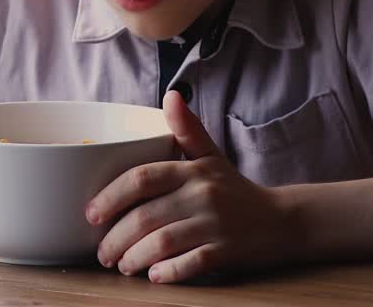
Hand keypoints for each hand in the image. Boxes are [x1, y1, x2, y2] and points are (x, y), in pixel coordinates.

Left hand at [87, 90, 284, 283]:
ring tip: (123, 265)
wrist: (281, 220)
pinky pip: (190, 264)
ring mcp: (215, 225)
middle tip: (102, 253)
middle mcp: (202, 195)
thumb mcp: (211, 157)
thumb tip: (171, 95)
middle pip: (145, 217)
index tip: (91, 215)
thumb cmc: (234, 189)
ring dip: (134, 258)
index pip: (141, 178)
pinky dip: (167, 272)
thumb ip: (187, 130)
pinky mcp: (226, 252)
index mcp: (192, 170)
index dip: (110, 196)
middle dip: (115, 239)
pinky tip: (154, 276)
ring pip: (162, 243)